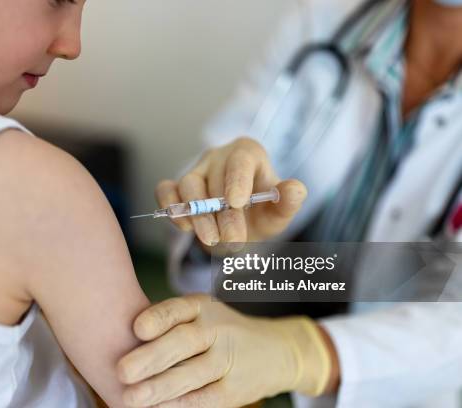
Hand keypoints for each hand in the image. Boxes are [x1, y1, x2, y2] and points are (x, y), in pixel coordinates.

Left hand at [117, 294, 334, 407]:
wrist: (275, 352)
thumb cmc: (217, 331)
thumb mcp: (199, 315)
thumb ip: (167, 324)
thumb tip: (123, 343)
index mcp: (203, 306)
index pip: (178, 309)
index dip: (158, 318)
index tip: (136, 328)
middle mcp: (217, 329)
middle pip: (184, 342)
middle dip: (152, 357)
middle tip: (121, 371)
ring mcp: (229, 359)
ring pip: (192, 374)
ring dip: (160, 388)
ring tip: (131, 398)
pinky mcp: (235, 390)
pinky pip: (204, 399)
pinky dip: (179, 404)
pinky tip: (157, 407)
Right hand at [156, 137, 306, 244]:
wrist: (238, 225)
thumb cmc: (260, 212)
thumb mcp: (279, 211)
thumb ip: (289, 201)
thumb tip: (296, 189)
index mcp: (247, 153)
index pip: (240, 160)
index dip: (236, 180)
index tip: (236, 203)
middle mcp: (218, 156)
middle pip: (214, 179)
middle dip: (222, 213)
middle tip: (233, 240)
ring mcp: (195, 170)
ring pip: (188, 185)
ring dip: (198, 215)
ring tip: (211, 239)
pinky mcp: (176, 186)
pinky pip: (165, 190)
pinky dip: (170, 207)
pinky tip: (184, 226)